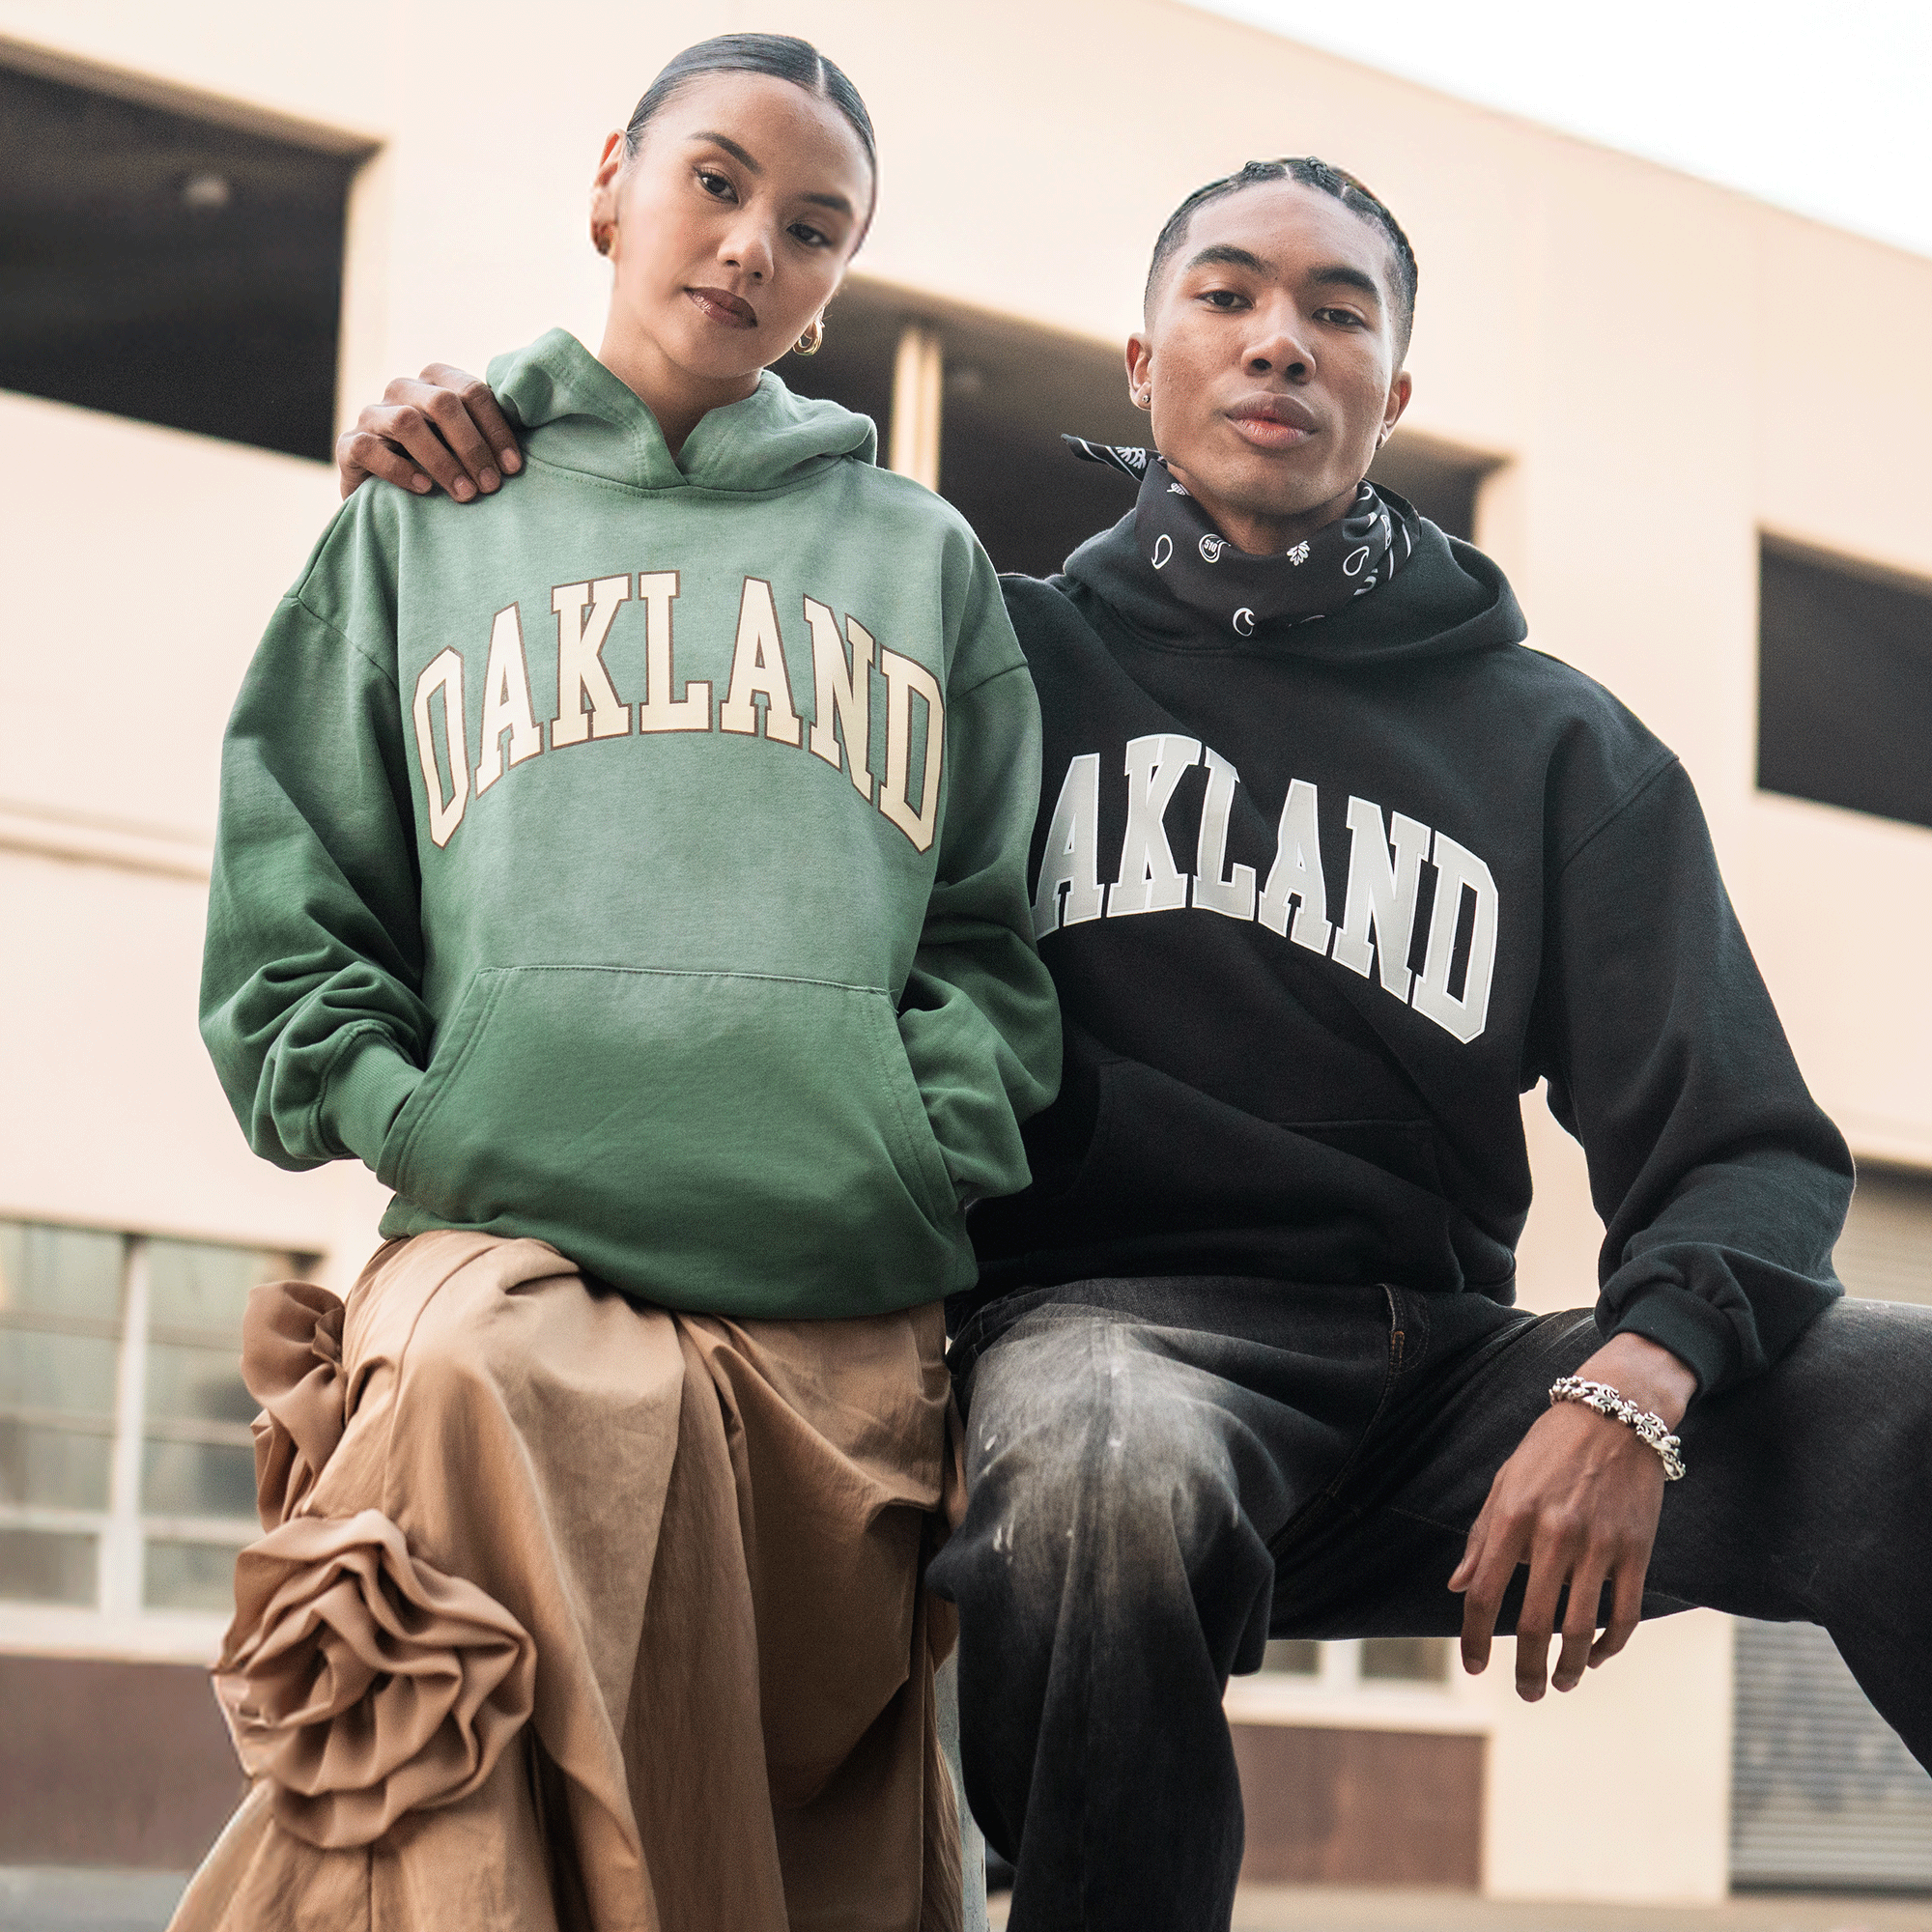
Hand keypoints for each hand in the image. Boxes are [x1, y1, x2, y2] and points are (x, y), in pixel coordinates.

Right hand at [334, 365, 522, 501]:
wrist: (389, 500)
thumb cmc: (445, 471)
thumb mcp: (471, 449)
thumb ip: (493, 435)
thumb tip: (541, 431)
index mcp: (437, 382)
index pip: (473, 392)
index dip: (496, 429)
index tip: (513, 468)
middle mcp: (404, 390)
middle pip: (442, 402)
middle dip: (472, 446)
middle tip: (490, 486)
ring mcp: (373, 414)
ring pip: (407, 422)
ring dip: (442, 460)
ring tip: (464, 493)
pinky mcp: (350, 444)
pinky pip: (370, 448)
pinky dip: (400, 469)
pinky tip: (425, 489)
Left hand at [1449, 1331, 1694, 1700]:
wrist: (1617, 1414)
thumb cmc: (1551, 1448)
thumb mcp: (1506, 1482)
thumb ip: (1483, 1536)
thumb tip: (1458, 1585)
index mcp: (1514, 1515)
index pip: (1484, 1591)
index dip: (1473, 1635)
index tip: (1473, 1665)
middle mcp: (1555, 1533)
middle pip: (1534, 1622)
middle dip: (1526, 1668)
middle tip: (1525, 1692)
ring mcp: (1599, 1544)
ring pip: (1582, 1627)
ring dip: (1569, 1666)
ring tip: (1560, 1683)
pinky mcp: (1636, 1549)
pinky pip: (1625, 1613)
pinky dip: (1611, 1644)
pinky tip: (1597, 1657)